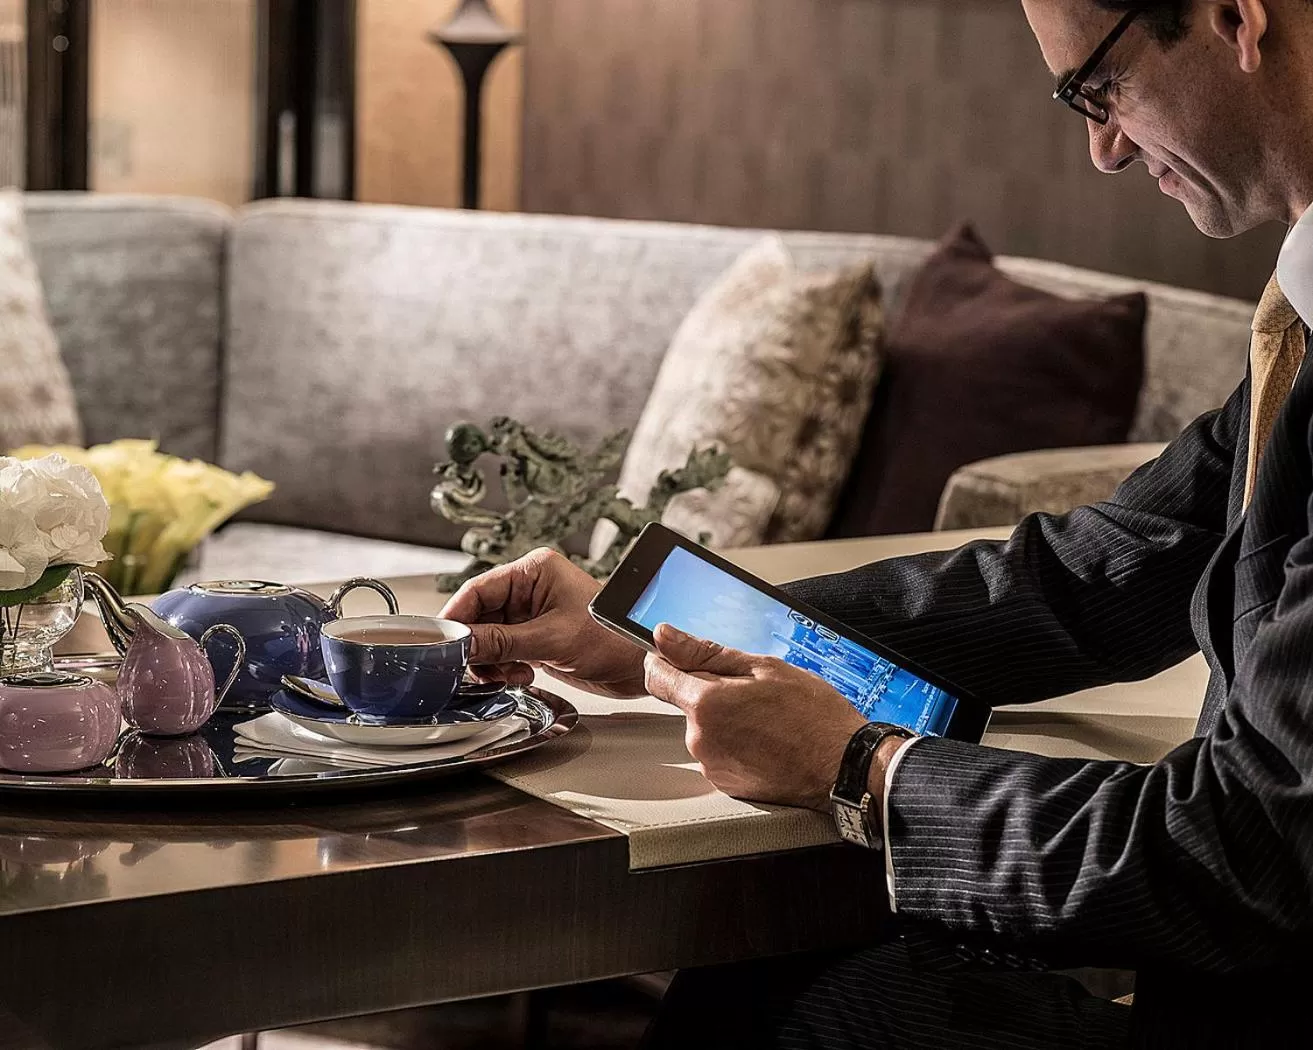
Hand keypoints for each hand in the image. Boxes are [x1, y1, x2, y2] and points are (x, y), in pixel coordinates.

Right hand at [439, 548, 647, 698]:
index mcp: (534, 572)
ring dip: (490, 661)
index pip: (478, 590)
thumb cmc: (613, 638)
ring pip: (489, 638)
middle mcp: (530, 589)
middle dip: (475, 645)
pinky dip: (503, 667)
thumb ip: (502, 643)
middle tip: (472, 668)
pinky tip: (520, 675)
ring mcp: (532, 615)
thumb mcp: (552, 640)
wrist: (641, 665)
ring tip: (507, 674)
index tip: (441, 642)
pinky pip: (504, 651)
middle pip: (479, 616)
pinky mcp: (537, 638)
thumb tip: (462, 645)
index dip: (457, 616)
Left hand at [643, 623, 870, 810]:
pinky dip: (735, 745)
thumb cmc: (813, 716)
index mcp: (706, 704)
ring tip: (766, 720)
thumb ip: (705, 652)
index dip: (666, 661)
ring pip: (705, 729)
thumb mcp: (763, 667)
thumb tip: (665, 636)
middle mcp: (700, 739)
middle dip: (712, 693)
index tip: (679, 657)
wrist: (842, 766)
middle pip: (688, 703)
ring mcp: (712, 765)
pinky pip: (718, 753)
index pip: (656, 676)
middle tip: (754, 693)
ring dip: (726, 720)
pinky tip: (766, 741)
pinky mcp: (725, 784)